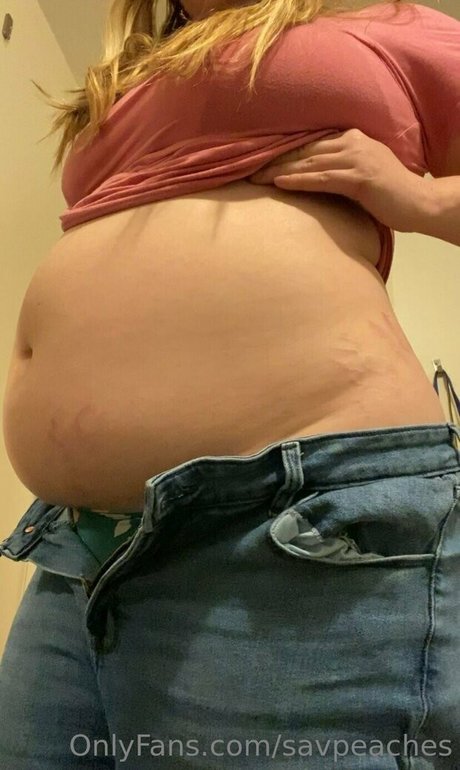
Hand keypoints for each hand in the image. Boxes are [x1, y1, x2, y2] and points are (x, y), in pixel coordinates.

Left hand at [249, 129, 433, 232]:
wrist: (418, 203)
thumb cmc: (389, 193)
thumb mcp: (361, 172)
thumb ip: (338, 167)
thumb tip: (310, 174)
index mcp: (352, 138)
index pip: (310, 142)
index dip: (283, 151)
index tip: (258, 157)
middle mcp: (352, 143)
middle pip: (304, 150)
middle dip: (274, 160)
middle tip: (246, 169)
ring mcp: (356, 158)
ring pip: (309, 163)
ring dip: (279, 171)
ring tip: (254, 179)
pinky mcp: (359, 178)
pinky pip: (321, 178)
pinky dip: (298, 180)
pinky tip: (278, 183)